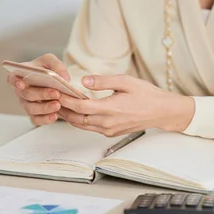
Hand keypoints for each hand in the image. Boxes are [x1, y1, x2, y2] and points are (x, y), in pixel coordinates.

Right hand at [7, 54, 70, 125]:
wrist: (54, 84)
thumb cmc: (47, 69)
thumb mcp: (51, 61)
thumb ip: (56, 65)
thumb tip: (64, 77)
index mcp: (21, 75)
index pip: (12, 78)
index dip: (15, 81)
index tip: (21, 83)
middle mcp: (21, 91)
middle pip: (27, 94)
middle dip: (42, 94)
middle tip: (56, 93)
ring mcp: (26, 103)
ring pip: (31, 108)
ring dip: (45, 108)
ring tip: (58, 105)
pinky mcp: (33, 114)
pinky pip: (36, 119)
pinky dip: (45, 119)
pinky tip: (54, 116)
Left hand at [59, 75, 194, 136]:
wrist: (162, 112)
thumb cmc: (146, 94)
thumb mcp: (126, 81)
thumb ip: (103, 81)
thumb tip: (84, 80)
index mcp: (110, 109)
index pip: (80, 107)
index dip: (66, 100)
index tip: (55, 91)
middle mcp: (107, 123)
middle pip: (77, 119)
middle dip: (63, 109)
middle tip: (51, 98)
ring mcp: (109, 130)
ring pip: (82, 125)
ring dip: (69, 116)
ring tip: (58, 104)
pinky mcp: (111, 132)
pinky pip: (90, 127)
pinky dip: (80, 120)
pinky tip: (75, 111)